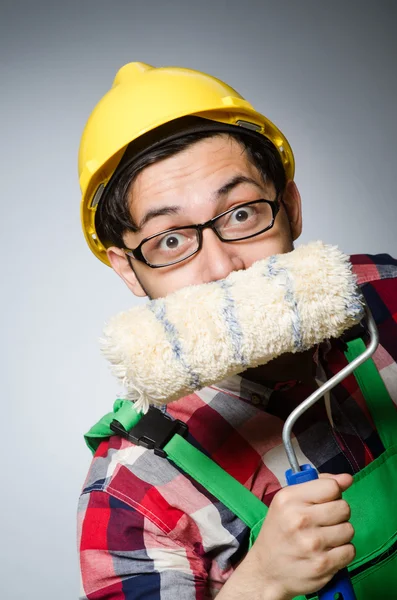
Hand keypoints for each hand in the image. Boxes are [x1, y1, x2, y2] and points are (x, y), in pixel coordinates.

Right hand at [250, 473, 354, 598]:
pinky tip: (327, 552)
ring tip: (324, 538)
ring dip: (340, 534)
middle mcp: (299, 519)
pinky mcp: (322, 565)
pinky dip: (342, 552)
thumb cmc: (279, 532)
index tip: (324, 502)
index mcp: (289, 499)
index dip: (332, 493)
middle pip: (344, 507)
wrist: (266, 571)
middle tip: (323, 522)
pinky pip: (350, 551)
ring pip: (349, 529)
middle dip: (338, 514)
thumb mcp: (288, 501)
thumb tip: (347, 479)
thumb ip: (318, 485)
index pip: (332, 487)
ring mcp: (312, 544)